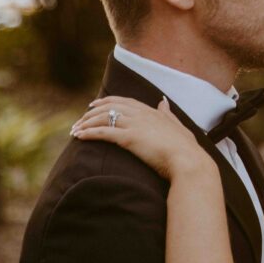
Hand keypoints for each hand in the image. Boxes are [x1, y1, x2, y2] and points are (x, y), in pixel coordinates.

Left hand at [71, 96, 206, 179]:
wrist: (188, 161)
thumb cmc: (186, 149)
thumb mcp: (178, 126)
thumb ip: (168, 113)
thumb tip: (163, 101)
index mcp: (151, 112)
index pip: (123, 101)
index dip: (107, 102)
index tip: (94, 105)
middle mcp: (141, 114)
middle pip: (109, 107)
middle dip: (91, 113)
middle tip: (79, 120)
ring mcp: (135, 124)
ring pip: (103, 118)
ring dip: (86, 123)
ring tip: (75, 130)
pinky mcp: (129, 138)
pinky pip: (103, 132)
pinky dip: (89, 133)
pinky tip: (79, 137)